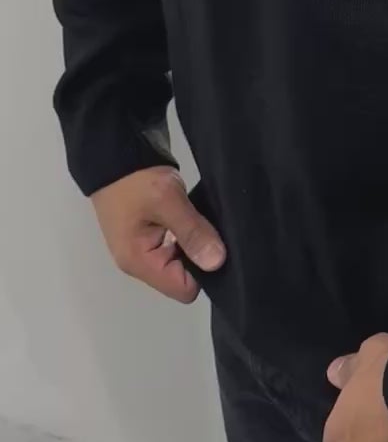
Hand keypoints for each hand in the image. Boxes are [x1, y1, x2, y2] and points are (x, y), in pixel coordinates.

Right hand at [91, 166, 226, 303]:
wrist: (114, 153)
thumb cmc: (135, 179)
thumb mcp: (167, 201)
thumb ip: (193, 232)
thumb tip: (217, 263)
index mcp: (138, 262)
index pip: (182, 289)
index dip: (204, 273)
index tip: (218, 249)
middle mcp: (139, 263)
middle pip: (182, 277)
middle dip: (201, 258)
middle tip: (217, 233)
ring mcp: (143, 249)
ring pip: (181, 261)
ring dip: (195, 245)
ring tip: (209, 225)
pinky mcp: (149, 236)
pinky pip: (176, 246)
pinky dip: (189, 236)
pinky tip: (199, 221)